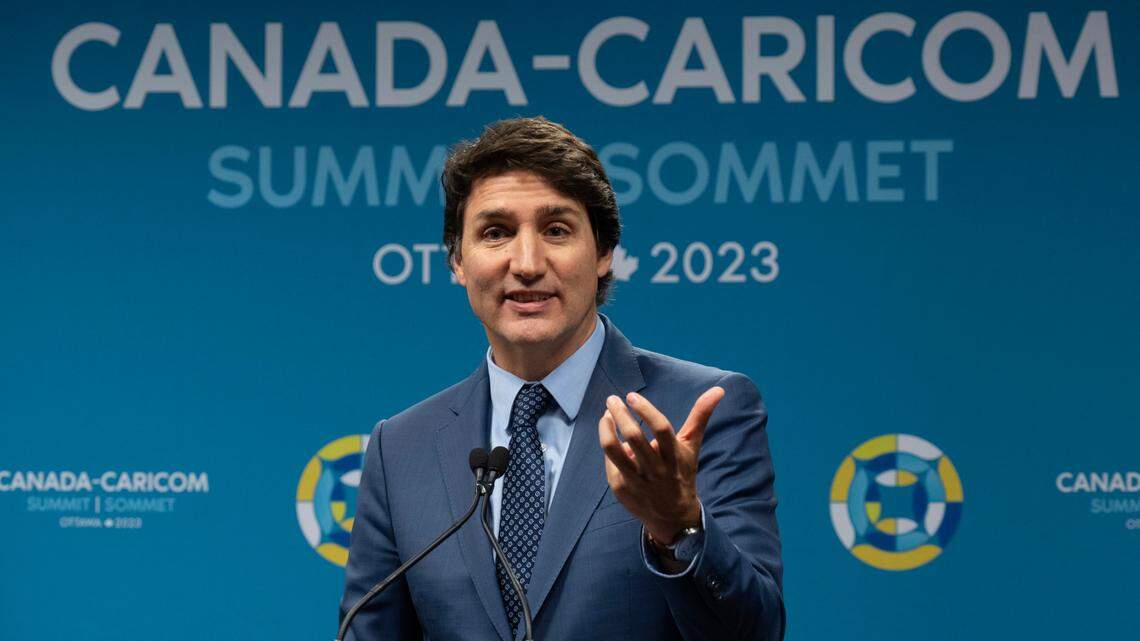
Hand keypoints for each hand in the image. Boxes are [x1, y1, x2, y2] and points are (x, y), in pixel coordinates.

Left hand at [597, 387, 724, 542]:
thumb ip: (700, 416)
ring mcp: (636, 480)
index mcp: (674, 456)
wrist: (673, 517)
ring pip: (614, 450)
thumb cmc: (682, 472)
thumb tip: (718, 389)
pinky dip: (609, 446)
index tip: (632, 396)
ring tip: (606, 415)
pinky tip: (611, 438)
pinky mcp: (621, 488)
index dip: (646, 410)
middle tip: (612, 399)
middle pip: (634, 437)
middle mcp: (656, 469)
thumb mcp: (692, 446)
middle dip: (620, 414)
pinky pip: (610, 462)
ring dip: (606, 428)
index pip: (661, 429)